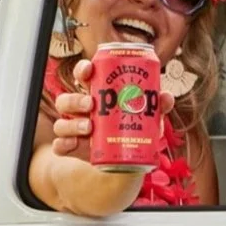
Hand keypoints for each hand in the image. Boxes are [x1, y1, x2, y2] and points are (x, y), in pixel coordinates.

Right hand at [51, 59, 175, 156]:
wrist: (129, 157)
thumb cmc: (135, 127)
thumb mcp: (149, 115)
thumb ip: (157, 106)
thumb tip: (165, 97)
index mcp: (97, 95)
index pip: (84, 77)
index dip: (83, 69)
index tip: (89, 69)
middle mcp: (82, 111)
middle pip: (67, 99)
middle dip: (75, 99)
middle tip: (91, 104)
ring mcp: (75, 129)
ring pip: (62, 122)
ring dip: (72, 123)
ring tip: (89, 126)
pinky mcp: (73, 148)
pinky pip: (60, 145)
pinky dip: (64, 144)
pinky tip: (74, 144)